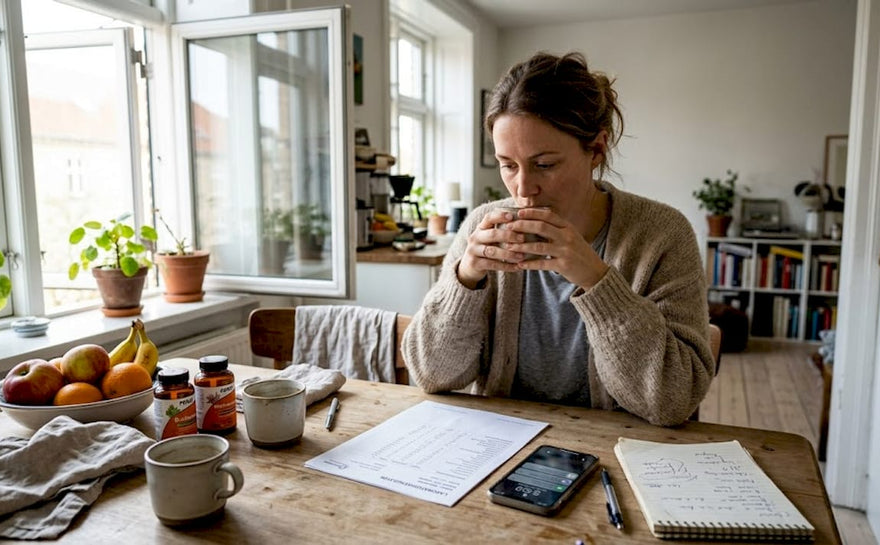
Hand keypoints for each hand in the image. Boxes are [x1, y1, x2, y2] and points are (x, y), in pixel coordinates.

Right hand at [456, 209, 527, 288]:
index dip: (500, 216)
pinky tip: (517, 267)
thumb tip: (526, 221)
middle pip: (492, 234)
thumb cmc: (488, 248)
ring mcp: (473, 251)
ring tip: (522, 256)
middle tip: (522, 238)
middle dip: (509, 236)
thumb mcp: (491, 237)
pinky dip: (506, 266)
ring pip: (493, 251)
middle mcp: (475, 237)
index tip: (512, 216)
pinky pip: (493, 265)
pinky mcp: (475, 263)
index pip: (489, 218)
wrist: (470, 266)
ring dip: (509, 254)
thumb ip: (503, 229)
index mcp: (481, 228)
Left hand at [493, 207, 608, 289]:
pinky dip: (529, 264)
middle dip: (522, 226)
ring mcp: (566, 251)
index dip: (532, 213)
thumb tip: (535, 222)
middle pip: (541, 227)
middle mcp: (567, 236)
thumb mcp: (571, 237)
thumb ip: (556, 229)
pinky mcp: (564, 265)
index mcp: (568, 227)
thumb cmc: (579, 253)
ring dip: (522, 246)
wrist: (596, 272)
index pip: (548, 215)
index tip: (518, 212)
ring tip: (509, 247)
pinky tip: (519, 264)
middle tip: (508, 227)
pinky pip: (542, 264)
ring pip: (539, 246)